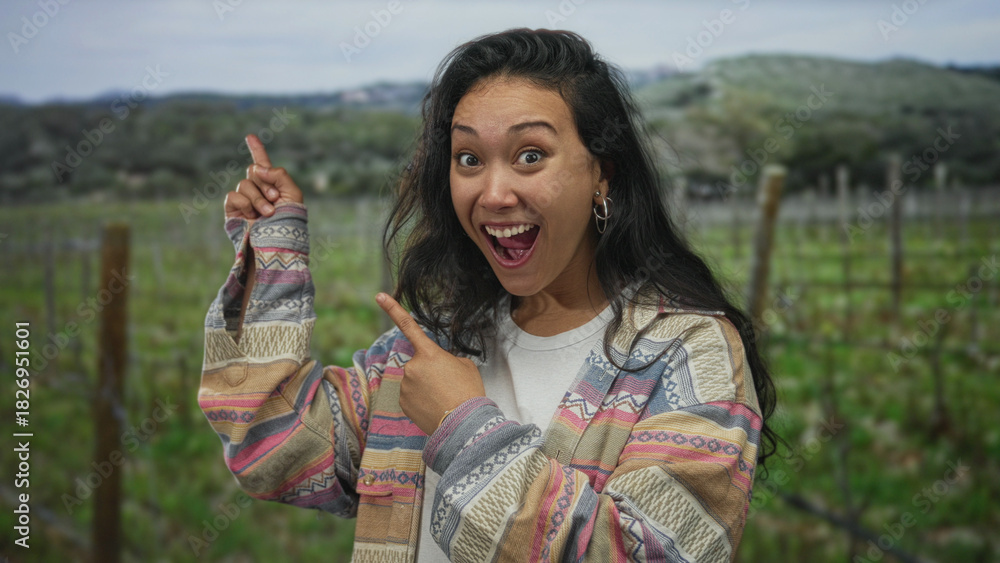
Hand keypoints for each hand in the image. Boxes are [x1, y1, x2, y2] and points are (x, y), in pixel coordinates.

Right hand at [224, 134, 303, 219]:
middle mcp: (257, 190)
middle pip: (254, 170)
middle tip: (276, 200)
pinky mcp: (233, 210)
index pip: (263, 164)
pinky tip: (252, 217)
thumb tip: (258, 168)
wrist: (277, 243)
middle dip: (266, 184)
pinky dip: (246, 204)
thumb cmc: (288, 221)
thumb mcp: (293, 194)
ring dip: (258, 198)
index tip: (250, 136)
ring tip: (268, 213)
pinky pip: (234, 195)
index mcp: (273, 185)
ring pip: (244, 184)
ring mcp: (244, 199)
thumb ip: (279, 174)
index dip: (257, 149)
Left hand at [376, 292, 485, 435]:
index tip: (379, 296)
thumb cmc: (468, 392)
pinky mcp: (402, 403)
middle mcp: (411, 366)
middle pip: (418, 363)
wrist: (464, 423)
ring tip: (443, 398)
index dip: (392, 308)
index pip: (408, 325)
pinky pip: (411, 396)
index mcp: (428, 353)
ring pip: (414, 380)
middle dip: (429, 370)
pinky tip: (434, 407)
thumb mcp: (465, 366)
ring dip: (425, 386)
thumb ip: (447, 359)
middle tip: (448, 384)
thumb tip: (438, 365)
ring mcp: (405, 385)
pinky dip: (421, 400)